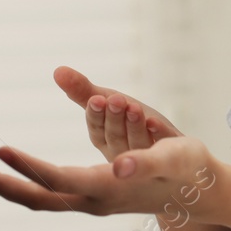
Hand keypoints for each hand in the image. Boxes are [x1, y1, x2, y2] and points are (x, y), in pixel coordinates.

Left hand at [0, 135, 222, 217]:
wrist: (198, 193)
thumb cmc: (188, 170)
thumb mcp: (174, 157)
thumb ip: (148, 159)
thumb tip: (119, 166)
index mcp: (109, 189)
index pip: (57, 181)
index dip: (29, 168)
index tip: (1, 151)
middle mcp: (93, 199)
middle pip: (38, 197)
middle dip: (3, 185)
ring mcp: (90, 200)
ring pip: (40, 197)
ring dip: (9, 184)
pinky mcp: (91, 194)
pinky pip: (50, 193)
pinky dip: (27, 182)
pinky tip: (12, 172)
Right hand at [54, 65, 182, 162]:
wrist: (173, 150)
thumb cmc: (132, 123)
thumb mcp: (109, 102)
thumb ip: (83, 90)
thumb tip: (57, 70)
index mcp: (106, 141)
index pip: (97, 131)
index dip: (96, 116)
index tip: (96, 99)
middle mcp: (123, 153)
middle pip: (116, 137)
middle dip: (115, 118)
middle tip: (117, 99)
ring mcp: (145, 158)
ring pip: (138, 144)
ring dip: (135, 126)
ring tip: (135, 108)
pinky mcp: (170, 160)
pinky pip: (165, 148)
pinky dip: (160, 135)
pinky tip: (156, 123)